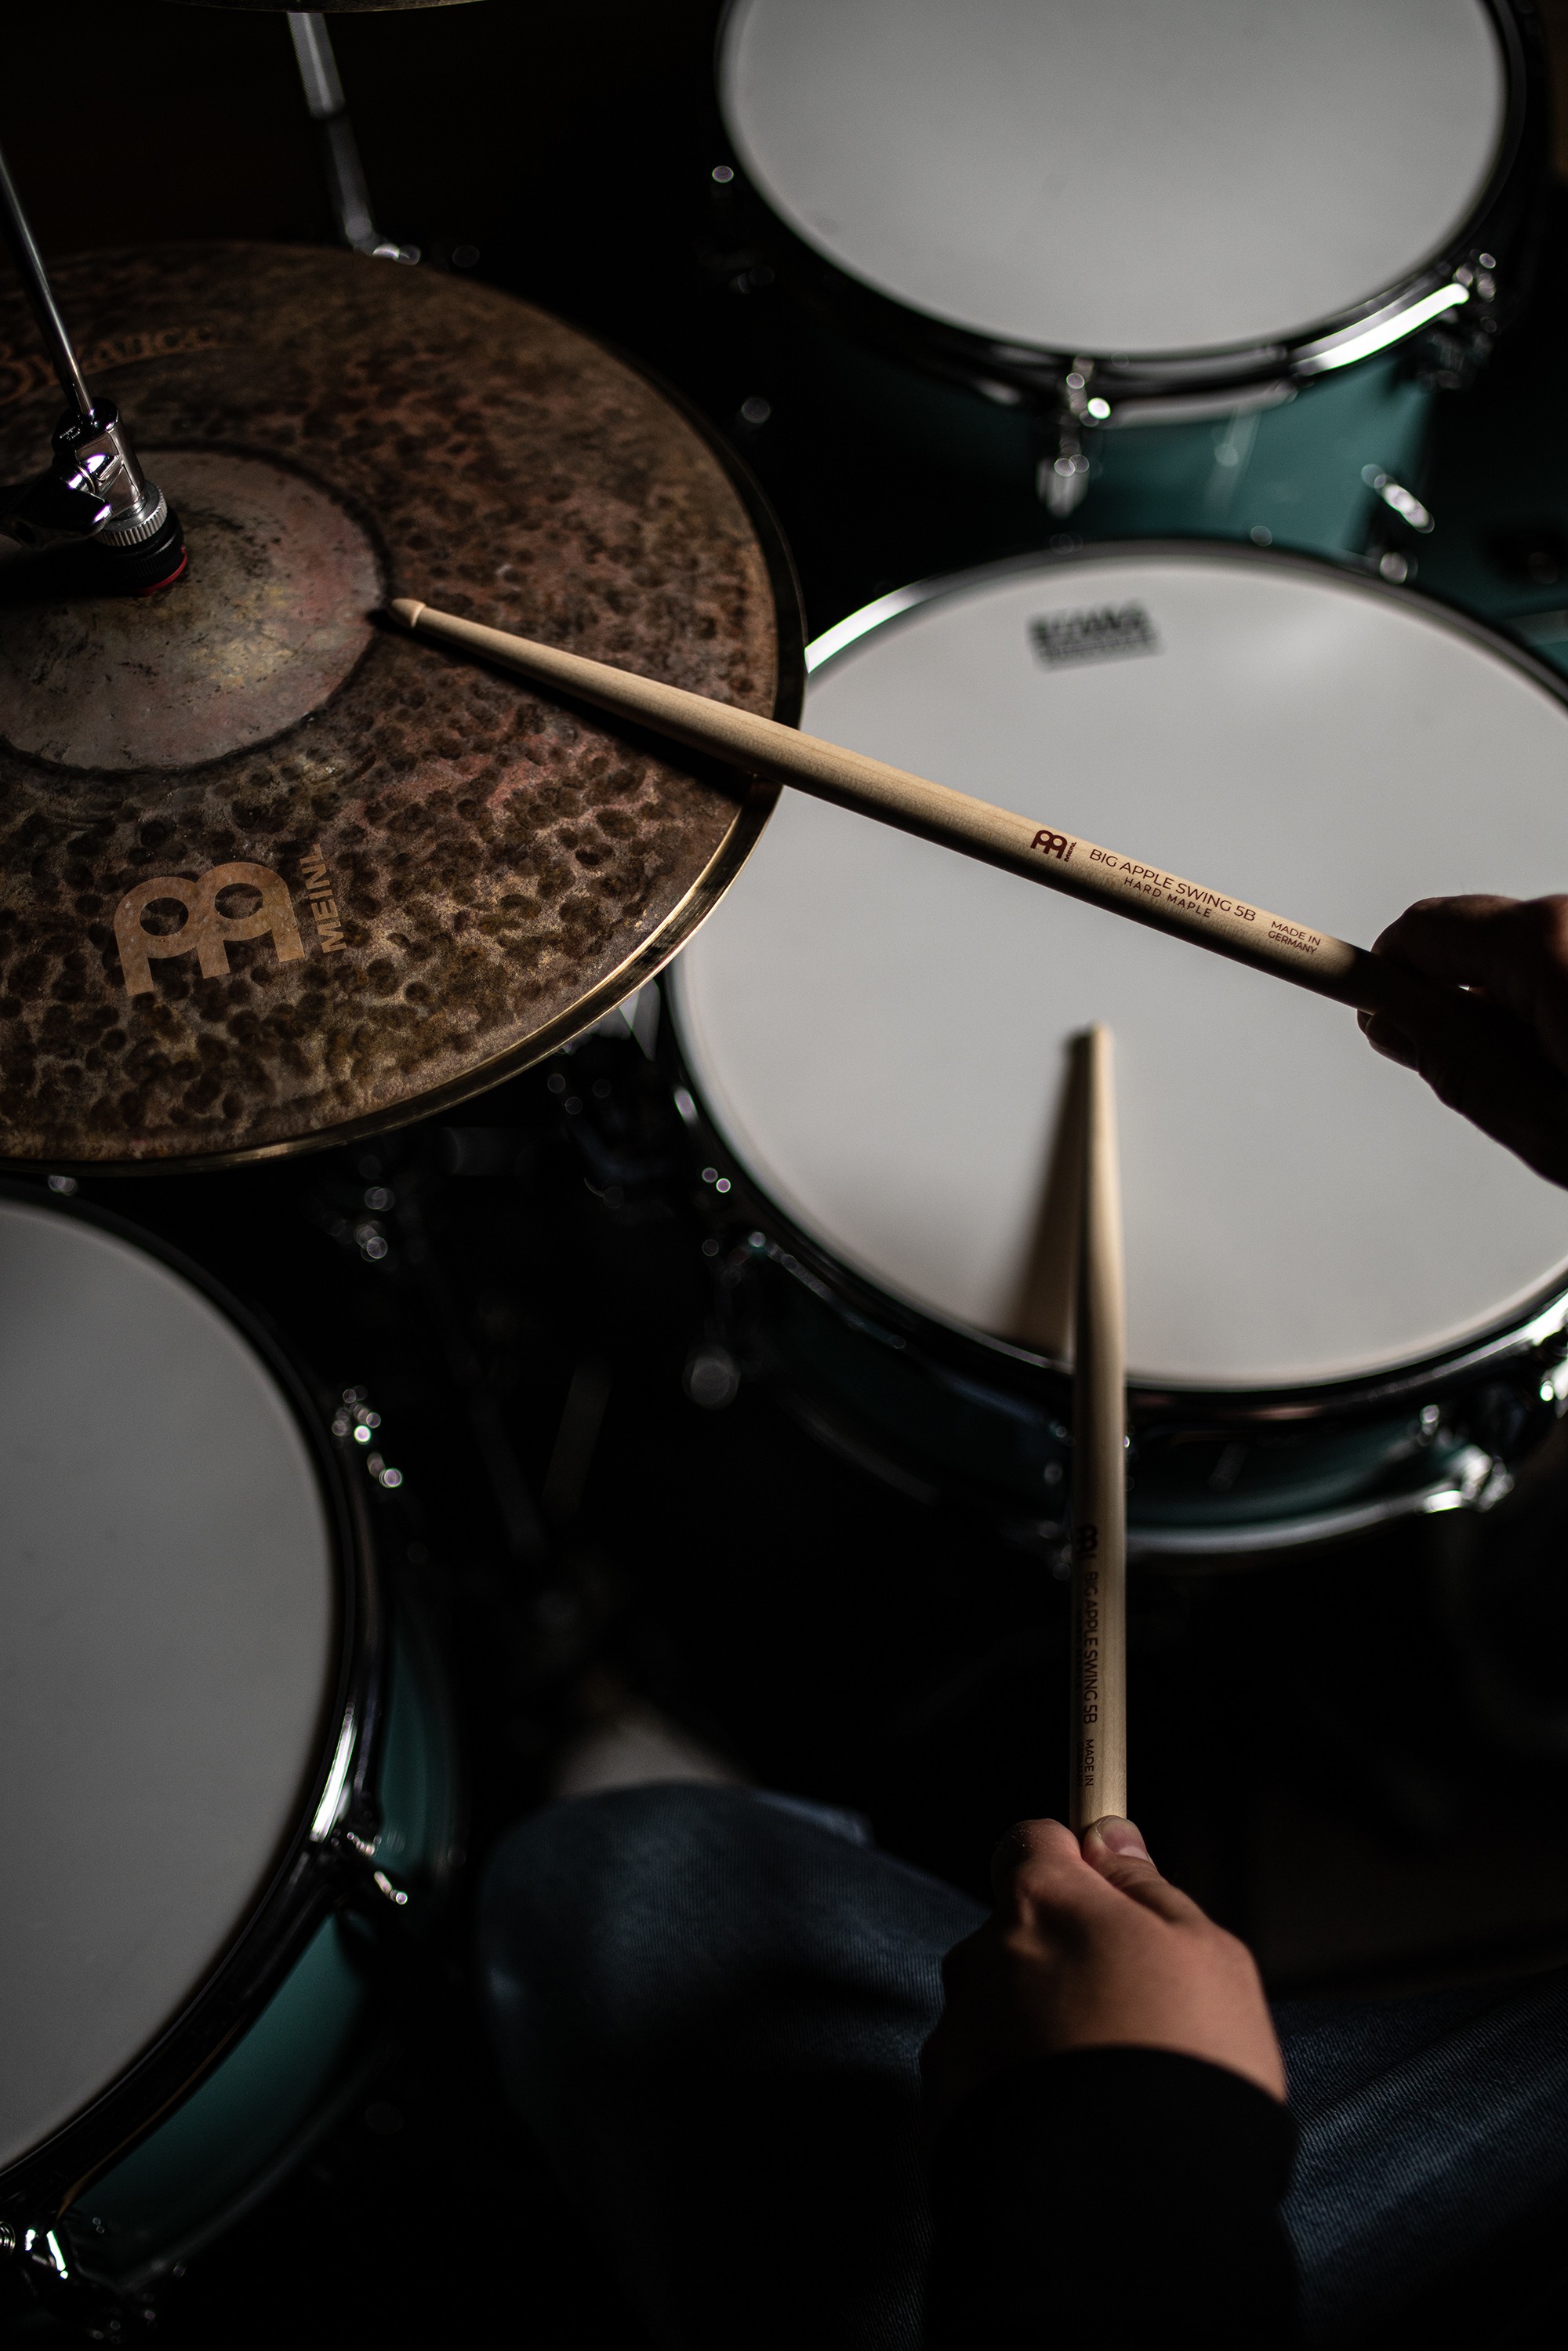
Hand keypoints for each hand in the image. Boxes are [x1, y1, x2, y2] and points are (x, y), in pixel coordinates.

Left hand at [921, 1817, 1284, 2119]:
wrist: (1130, 2209)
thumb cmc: (1186, 2067)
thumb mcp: (1207, 1956)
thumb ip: (1147, 1888)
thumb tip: (1110, 1841)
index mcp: (1041, 1905)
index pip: (1031, 1842)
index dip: (1070, 1864)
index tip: (1104, 1895)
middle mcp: (980, 1959)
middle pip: (1014, 1933)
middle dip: (1057, 1958)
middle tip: (1126, 2016)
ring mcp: (954, 2036)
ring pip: (997, 2009)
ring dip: (1035, 2029)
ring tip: (1103, 2086)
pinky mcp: (941, 2110)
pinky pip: (982, 2078)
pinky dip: (1015, 2090)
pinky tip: (1070, 2124)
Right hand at [1360, 894, 1567, 1185]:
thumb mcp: (1544, 1119)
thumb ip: (1455, 1061)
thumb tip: (1391, 1020)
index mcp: (1547, 944)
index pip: (1418, 932)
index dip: (1370, 973)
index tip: (1337, 994)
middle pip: (1470, 944)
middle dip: (1455, 1008)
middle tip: (1492, 1088)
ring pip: (1520, 962)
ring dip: (1514, 1017)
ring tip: (1559, 1089)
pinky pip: (1558, 968)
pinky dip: (1552, 1011)